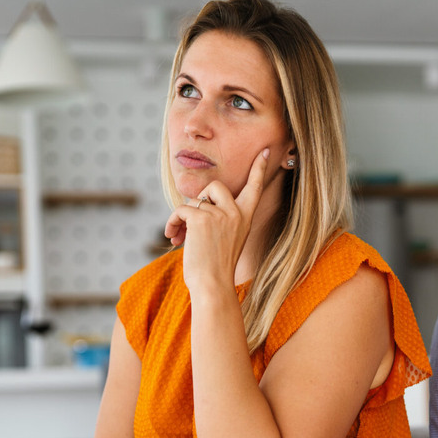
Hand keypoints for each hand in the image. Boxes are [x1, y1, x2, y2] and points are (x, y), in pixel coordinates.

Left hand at [165, 148, 269, 291]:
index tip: (265, 151)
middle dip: (200, 198)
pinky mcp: (201, 219)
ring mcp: (220, 215)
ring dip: (182, 217)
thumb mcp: (226, 240)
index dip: (259, 168)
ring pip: (193, 201)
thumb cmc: (216, 269)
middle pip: (215, 186)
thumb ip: (220, 219)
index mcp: (245, 218)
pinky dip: (172, 223)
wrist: (213, 286)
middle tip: (192, 219)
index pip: (255, 187)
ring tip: (179, 236)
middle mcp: (236, 213)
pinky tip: (172, 237)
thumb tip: (196, 203)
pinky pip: (180, 210)